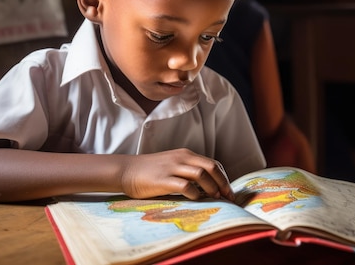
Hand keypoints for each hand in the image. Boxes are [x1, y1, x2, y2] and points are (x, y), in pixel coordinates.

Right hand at [120, 149, 234, 201]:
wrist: (126, 170)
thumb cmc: (149, 171)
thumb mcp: (172, 164)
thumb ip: (187, 170)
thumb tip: (207, 187)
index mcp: (185, 154)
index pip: (212, 163)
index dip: (223, 177)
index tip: (228, 192)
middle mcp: (181, 158)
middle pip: (211, 167)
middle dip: (223, 183)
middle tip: (228, 197)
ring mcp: (172, 168)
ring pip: (202, 174)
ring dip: (212, 188)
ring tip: (215, 198)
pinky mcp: (163, 179)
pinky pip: (185, 185)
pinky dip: (195, 193)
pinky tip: (196, 199)